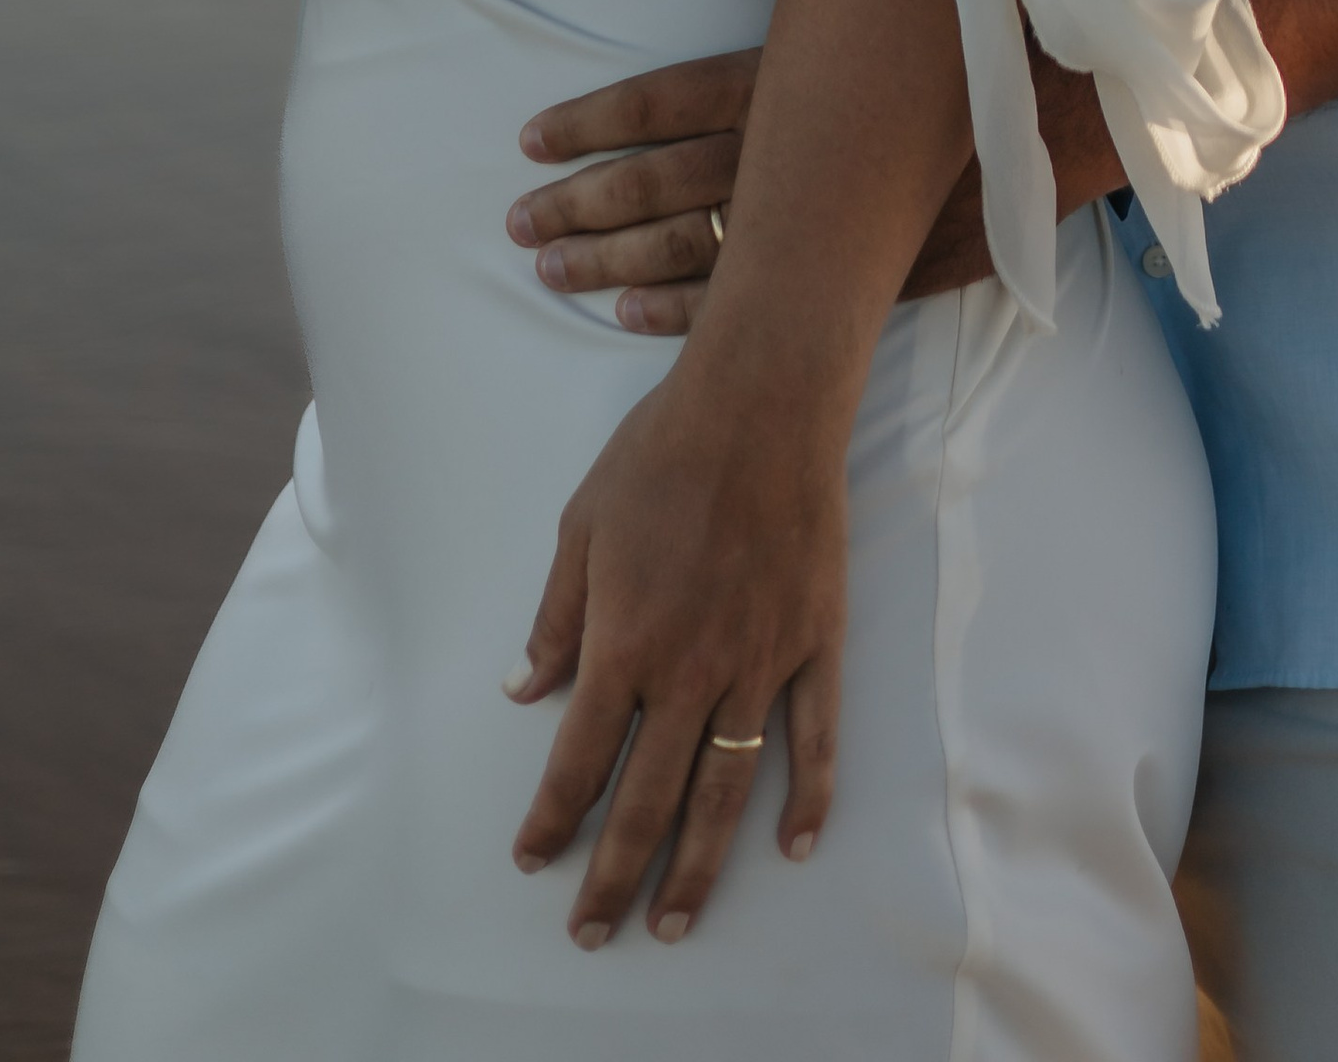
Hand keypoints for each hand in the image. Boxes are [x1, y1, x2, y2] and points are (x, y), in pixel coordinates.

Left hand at [503, 348, 844, 939]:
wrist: (760, 404)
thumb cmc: (660, 454)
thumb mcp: (580, 527)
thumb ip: (555, 618)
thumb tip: (525, 691)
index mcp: (623, 644)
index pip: (579, 759)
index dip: (552, 819)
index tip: (532, 862)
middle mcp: (689, 671)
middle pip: (648, 798)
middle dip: (615, 875)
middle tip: (593, 933)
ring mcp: (759, 663)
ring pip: (725, 790)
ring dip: (698, 866)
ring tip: (676, 923)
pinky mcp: (813, 644)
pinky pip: (813, 739)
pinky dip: (807, 798)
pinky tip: (793, 847)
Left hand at [508, 0, 1121, 323]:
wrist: (1117, 71)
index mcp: (807, 69)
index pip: (674, 99)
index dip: (597, 121)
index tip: (529, 141)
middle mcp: (821, 150)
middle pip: (677, 185)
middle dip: (590, 208)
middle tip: (518, 226)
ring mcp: (860, 217)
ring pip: (719, 251)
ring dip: (630, 265)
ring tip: (557, 275)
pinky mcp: (901, 260)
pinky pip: (790, 302)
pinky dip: (713, 311)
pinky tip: (650, 320)